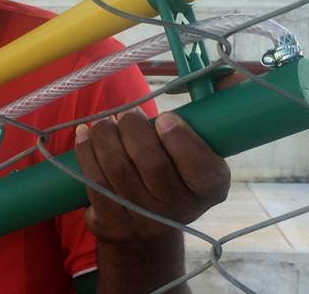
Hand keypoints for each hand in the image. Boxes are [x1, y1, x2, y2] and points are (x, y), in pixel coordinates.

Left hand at [75, 109, 229, 245]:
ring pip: (118, 168)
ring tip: (104, 121)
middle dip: (133, 128)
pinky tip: (84, 134)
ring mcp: (144, 219)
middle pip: (151, 163)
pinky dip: (86, 152)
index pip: (200, 167)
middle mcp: (179, 209)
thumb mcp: (199, 155)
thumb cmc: (173, 174)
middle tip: (128, 113)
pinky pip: (94, 182)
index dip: (180, 138)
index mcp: (209, 190)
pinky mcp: (112, 222)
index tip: (164, 117)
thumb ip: (204, 122)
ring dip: (106, 135)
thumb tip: (224, 78)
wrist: (148, 230)